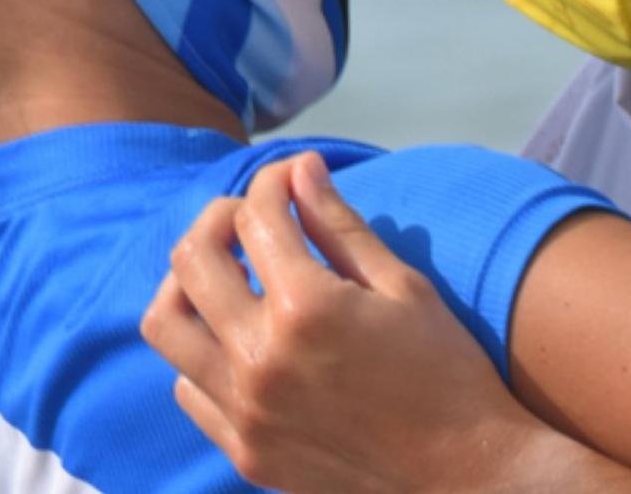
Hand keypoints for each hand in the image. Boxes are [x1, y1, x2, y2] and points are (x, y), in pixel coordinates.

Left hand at [140, 153, 544, 493]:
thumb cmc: (447, 372)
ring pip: (167, 324)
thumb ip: (340, 225)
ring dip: (190, 284)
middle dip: (219, 218)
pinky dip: (201, 352)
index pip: (257, 217)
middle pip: (193, 259)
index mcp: (307, 307)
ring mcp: (243, 410)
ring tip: (226, 275)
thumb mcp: (404, 287)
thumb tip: (300, 168)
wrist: (463, 474)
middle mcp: (259, 357)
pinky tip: (240, 342)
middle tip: (249, 217)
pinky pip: (188, 387)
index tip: (291, 178)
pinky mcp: (243, 449)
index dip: (272, 182)